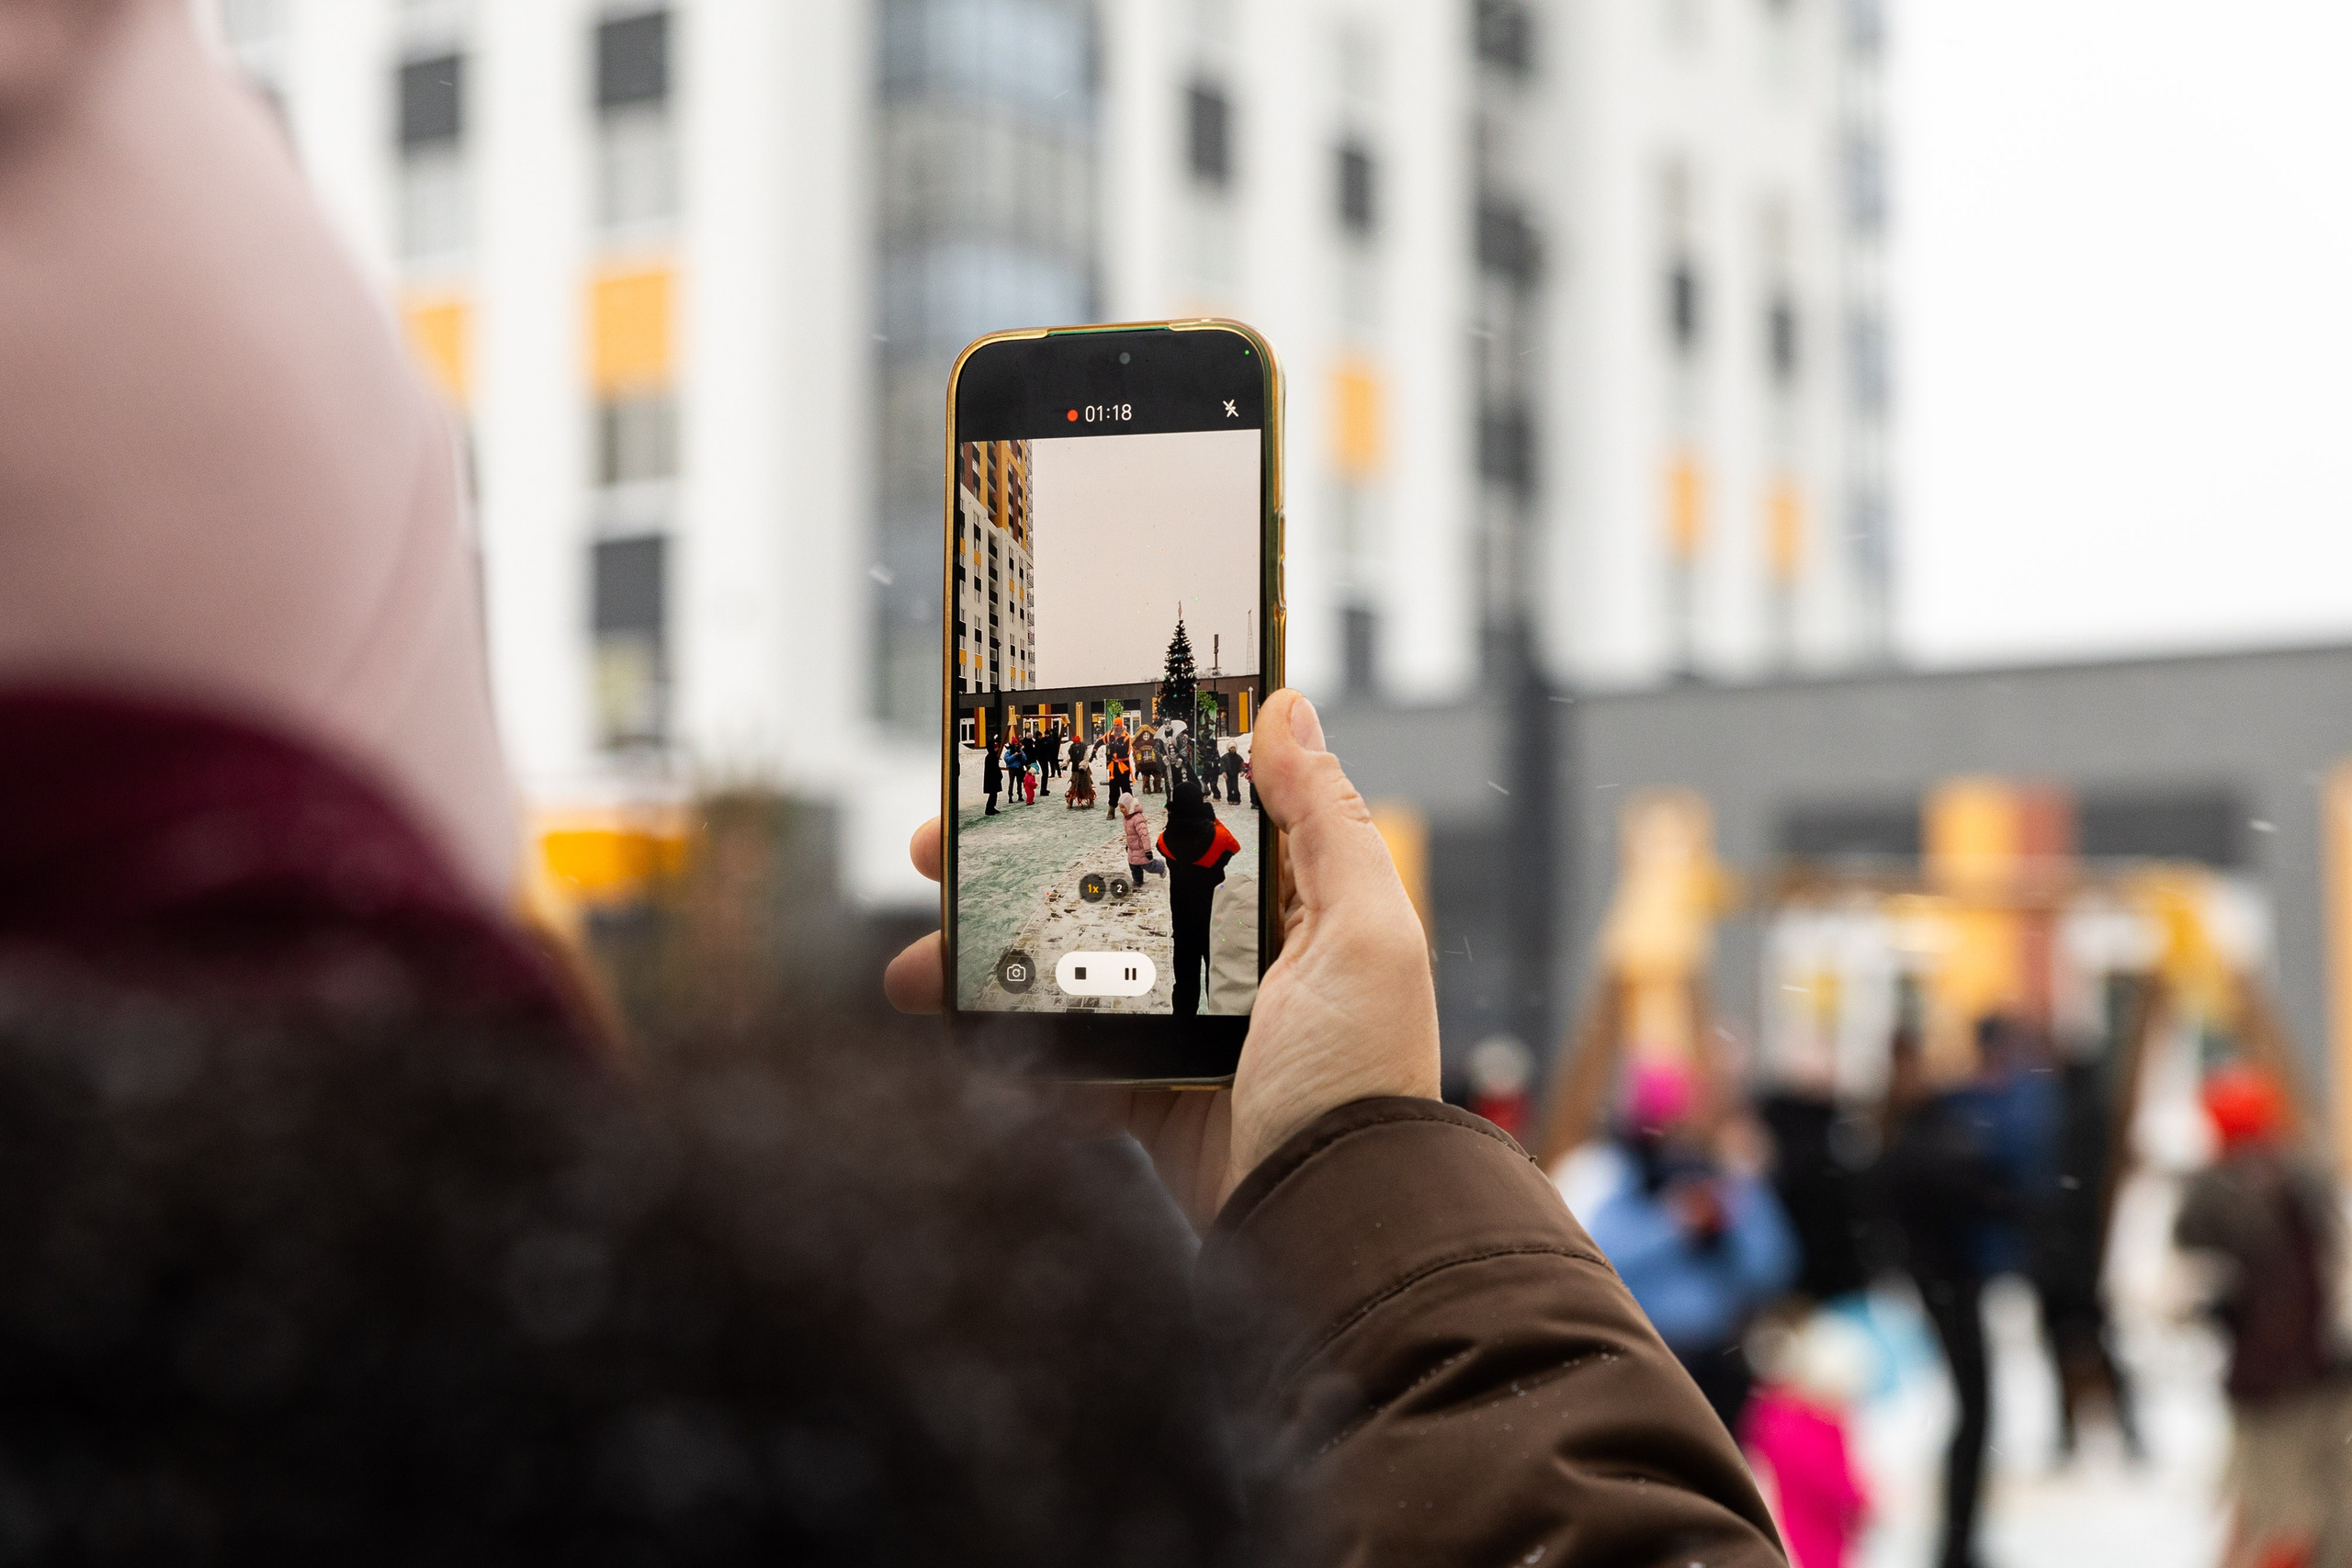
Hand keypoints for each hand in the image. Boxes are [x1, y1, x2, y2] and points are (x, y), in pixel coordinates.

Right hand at [884, 689, 1440, 1227]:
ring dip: (988, 966)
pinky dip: (1012, 1058)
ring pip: (1071, 973)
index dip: (1115, 784)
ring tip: (916, 967)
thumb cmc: (1363, 1079)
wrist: (1333, 1223)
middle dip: (1018, 870)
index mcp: (1291, 907)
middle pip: (1110, 889)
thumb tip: (1290, 711)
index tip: (1037, 760)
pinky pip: (1066, 1064)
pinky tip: (960, 1043)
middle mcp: (1240, 960)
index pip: (1192, 818)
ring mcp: (1190, 1031)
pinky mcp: (1153, 1097)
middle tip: (936, 852)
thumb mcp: (1365, 933)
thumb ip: (1328, 822)